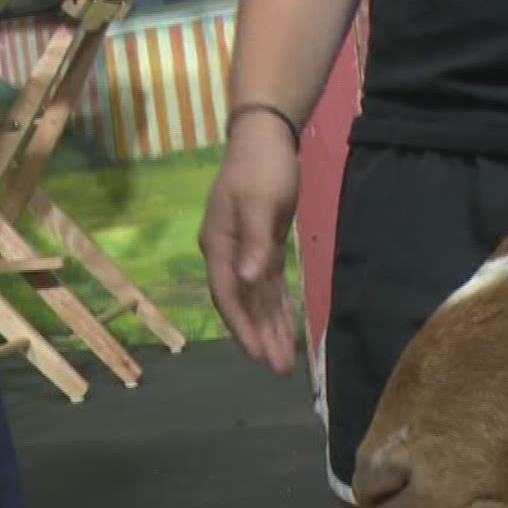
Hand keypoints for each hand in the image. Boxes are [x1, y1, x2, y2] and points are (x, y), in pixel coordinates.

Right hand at [200, 112, 300, 375]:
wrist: (265, 137)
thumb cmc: (262, 167)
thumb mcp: (262, 203)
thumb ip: (256, 243)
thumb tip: (247, 280)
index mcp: (220, 246)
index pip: (229, 296)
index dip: (243, 328)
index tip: (259, 356)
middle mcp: (228, 255)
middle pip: (244, 304)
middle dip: (261, 337)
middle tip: (279, 370)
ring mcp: (244, 253)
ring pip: (257, 300)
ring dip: (270, 329)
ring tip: (284, 361)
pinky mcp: (262, 248)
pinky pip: (269, 287)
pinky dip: (278, 308)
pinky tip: (287, 329)